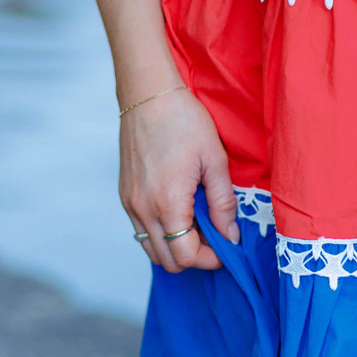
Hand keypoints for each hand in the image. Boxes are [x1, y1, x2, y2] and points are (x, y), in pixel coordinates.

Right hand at [119, 86, 239, 272]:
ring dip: (176, 246)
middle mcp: (143, 210)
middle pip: (167, 260)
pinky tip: (181, 211)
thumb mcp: (214, 160)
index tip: (228, 246)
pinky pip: (141, 230)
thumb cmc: (185, 121)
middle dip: (194, 257)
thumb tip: (231, 235)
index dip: (210, 259)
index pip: (186, 256)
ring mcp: (130, 204)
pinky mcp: (125, 195)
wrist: (149, 95)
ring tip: (199, 225)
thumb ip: (223, 202)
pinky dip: (162, 232)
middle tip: (216, 237)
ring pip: (151, 248)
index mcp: (167, 203)